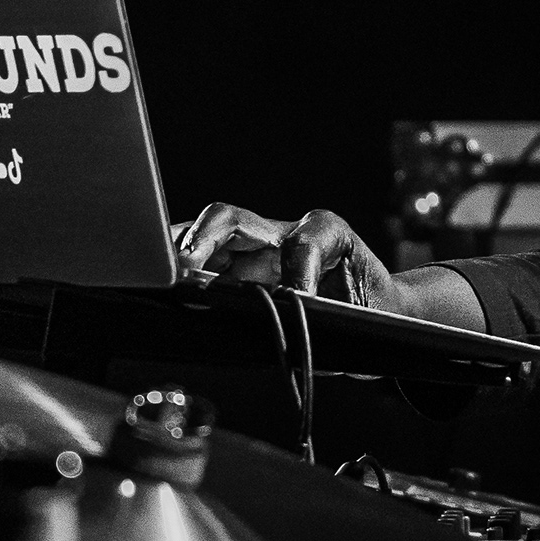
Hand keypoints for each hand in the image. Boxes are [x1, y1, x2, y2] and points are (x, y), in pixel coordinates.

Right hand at [176, 201, 405, 314]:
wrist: (379, 311)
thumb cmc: (374, 311)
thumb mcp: (372, 319)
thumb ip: (336, 321)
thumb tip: (292, 318)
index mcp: (328, 236)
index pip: (306, 238)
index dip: (299, 266)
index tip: (300, 298)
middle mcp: (282, 236)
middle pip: (231, 219)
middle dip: (203, 239)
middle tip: (185, 271)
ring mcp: (254, 252)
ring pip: (205, 237)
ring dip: (179, 254)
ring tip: (160, 279)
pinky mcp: (236, 273)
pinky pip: (198, 261)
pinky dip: (175, 270)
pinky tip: (160, 288)